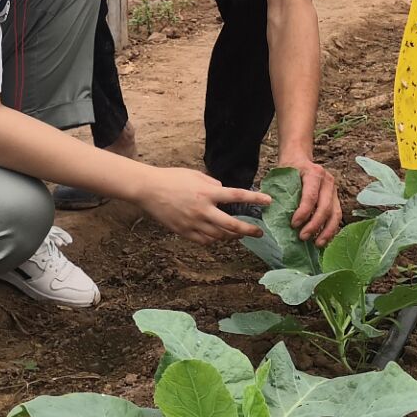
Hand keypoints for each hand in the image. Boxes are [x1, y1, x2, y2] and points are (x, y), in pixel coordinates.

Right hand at [136, 166, 267, 242]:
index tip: (268, 201)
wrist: (148, 190)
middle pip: (232, 225)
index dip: (255, 199)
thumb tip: (223, 191)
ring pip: (219, 236)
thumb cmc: (172, 178)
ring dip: (232, 236)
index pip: (237, 196)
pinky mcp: (184, 232)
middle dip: (249, 230)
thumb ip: (213, 184)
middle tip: (259, 232)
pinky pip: (205, 241)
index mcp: (207, 193)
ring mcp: (193, 223)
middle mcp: (203, 210)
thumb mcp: (196, 175)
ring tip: (238, 233)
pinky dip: (214, 239)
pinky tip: (218, 236)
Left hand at [282, 157, 341, 243]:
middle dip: (314, 225)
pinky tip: (323, 240)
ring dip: (327, 231)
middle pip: (325, 207)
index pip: (311, 196)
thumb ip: (279, 192)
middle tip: (302, 237)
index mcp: (314, 173)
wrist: (299, 158)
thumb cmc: (289, 169)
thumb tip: (271, 212)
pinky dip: (331, 229)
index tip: (293, 225)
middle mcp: (327, 181)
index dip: (303, 212)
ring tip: (317, 244)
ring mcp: (334, 190)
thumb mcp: (282, 175)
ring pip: (335, 213)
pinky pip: (336, 216)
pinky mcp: (336, 198)